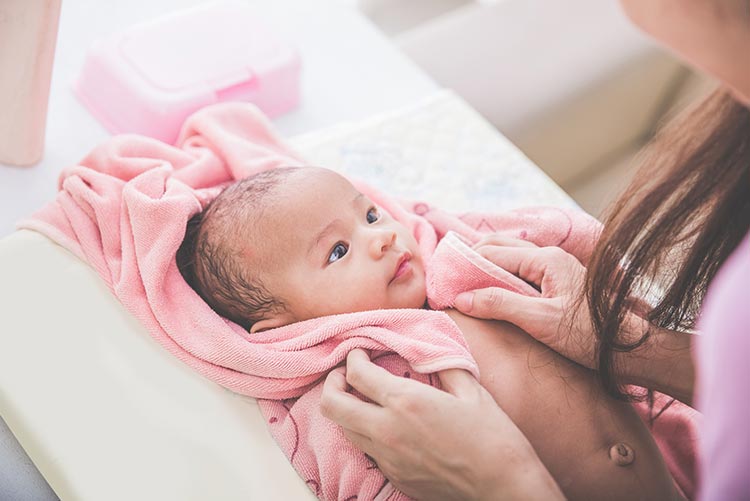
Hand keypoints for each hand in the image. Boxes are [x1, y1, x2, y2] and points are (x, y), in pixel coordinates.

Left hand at [320, 349, 563, 500]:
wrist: (504, 487)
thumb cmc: (494, 437)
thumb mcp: (471, 389)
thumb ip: (442, 364)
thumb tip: (426, 351)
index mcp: (407, 402)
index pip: (356, 373)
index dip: (353, 357)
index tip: (360, 352)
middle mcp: (388, 431)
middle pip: (332, 405)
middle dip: (333, 383)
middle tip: (347, 374)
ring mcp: (388, 458)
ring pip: (344, 430)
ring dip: (347, 409)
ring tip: (363, 398)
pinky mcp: (395, 477)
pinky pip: (367, 450)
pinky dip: (366, 432)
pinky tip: (386, 424)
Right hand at [455, 236, 642, 369]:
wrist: (630, 348)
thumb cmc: (588, 336)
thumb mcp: (539, 322)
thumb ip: (500, 305)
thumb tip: (461, 298)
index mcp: (544, 259)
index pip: (491, 253)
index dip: (465, 267)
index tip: (444, 284)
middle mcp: (548, 256)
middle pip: (498, 247)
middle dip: (472, 261)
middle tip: (450, 282)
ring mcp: (554, 267)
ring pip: (508, 257)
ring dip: (485, 269)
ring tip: (464, 288)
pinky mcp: (556, 281)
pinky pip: (519, 271)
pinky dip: (499, 277)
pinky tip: (489, 293)